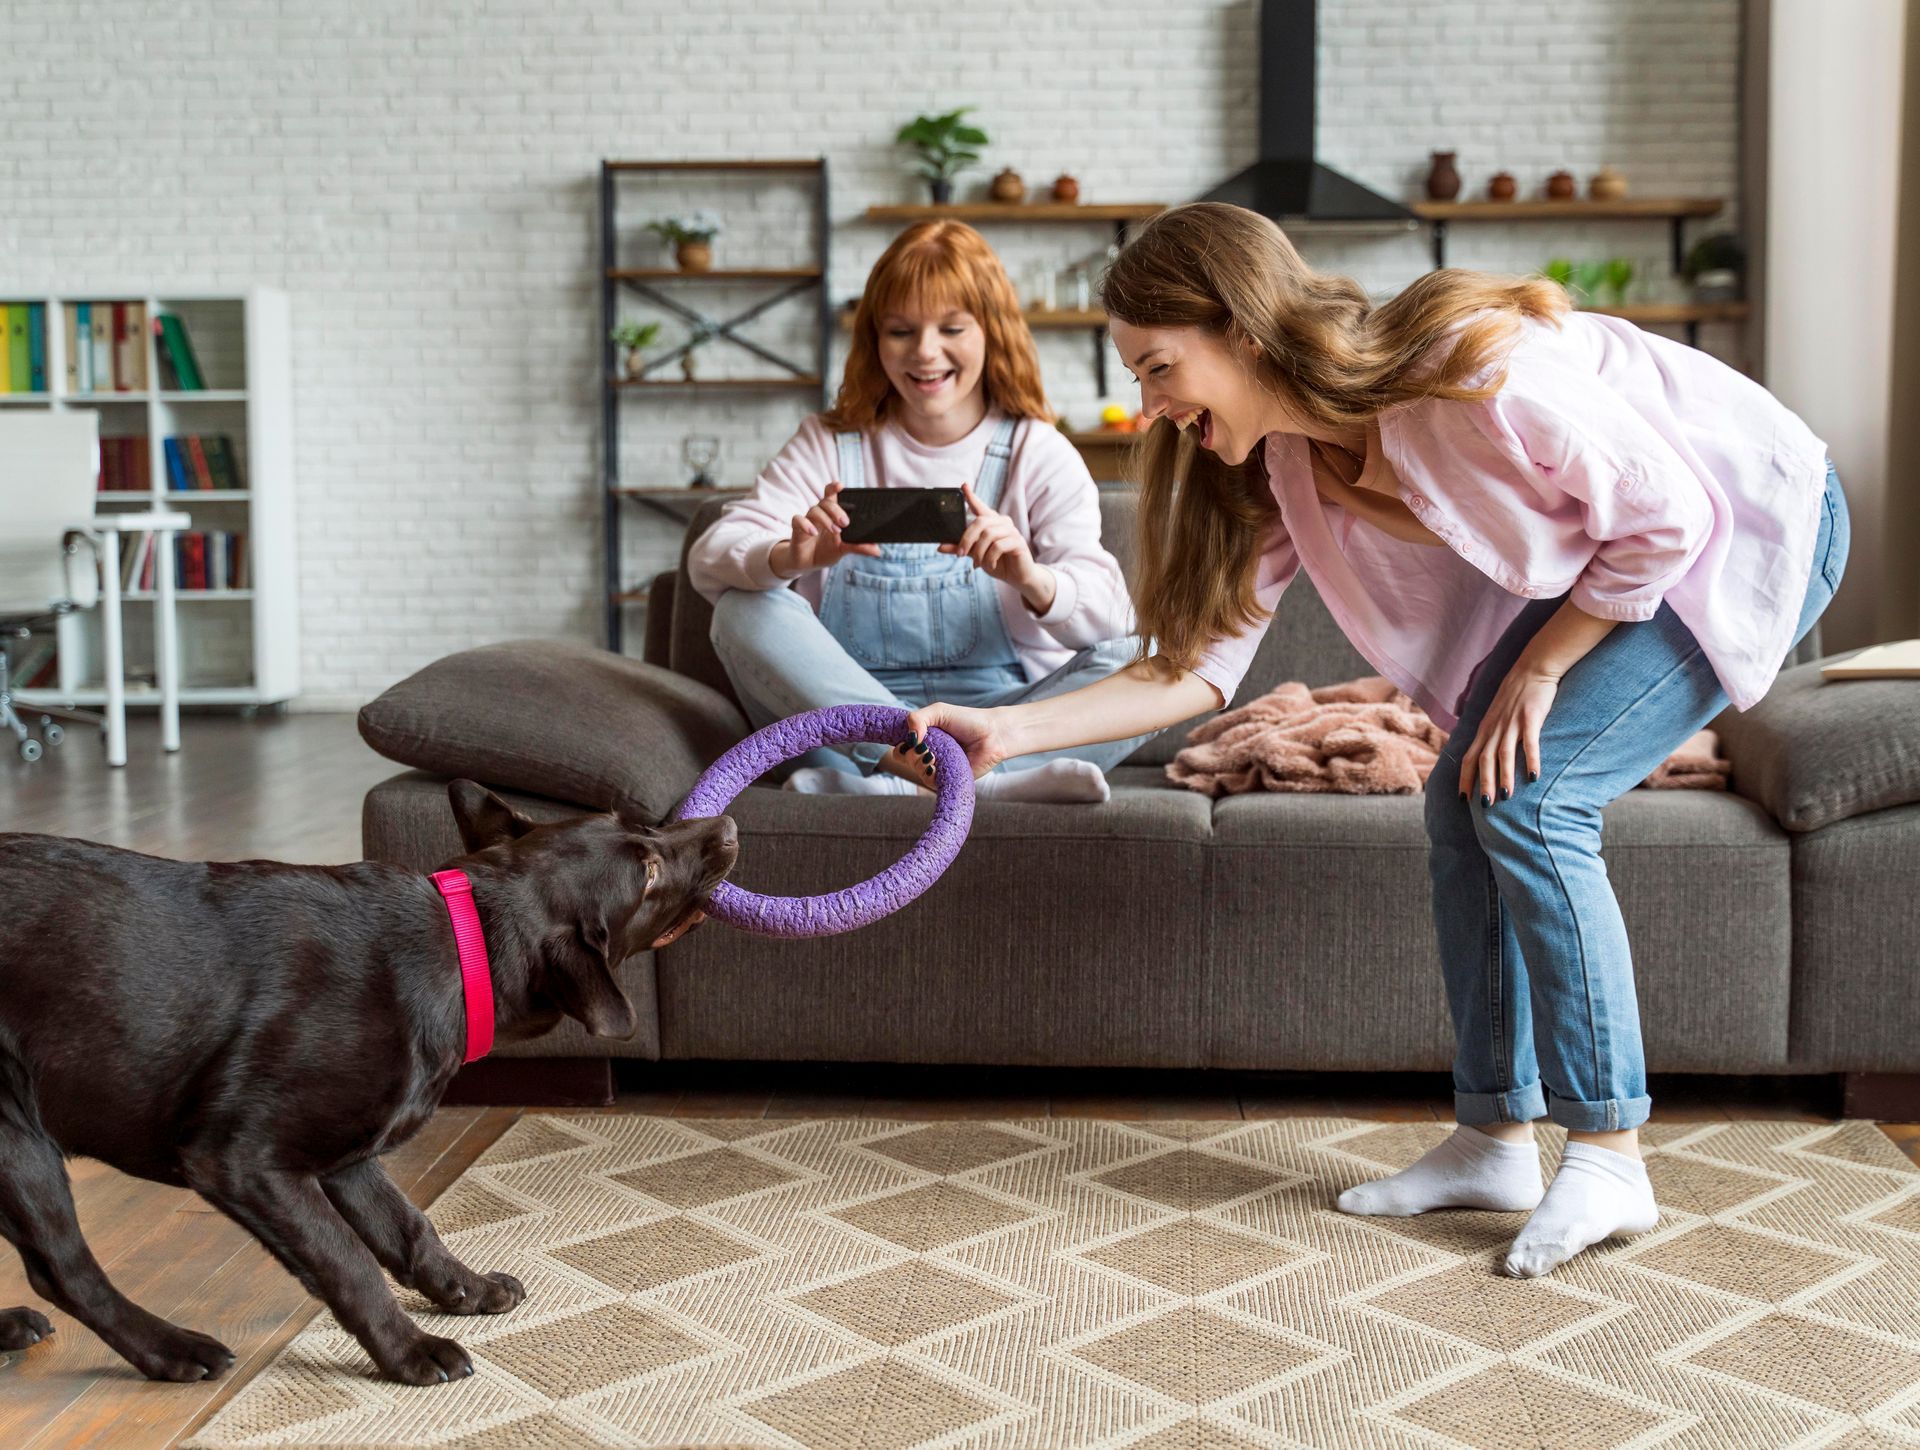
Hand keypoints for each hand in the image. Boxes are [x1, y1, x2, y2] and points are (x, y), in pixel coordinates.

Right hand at [769, 482, 882, 577]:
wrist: (807, 564)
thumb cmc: (825, 551)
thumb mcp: (843, 550)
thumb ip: (858, 547)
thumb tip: (877, 551)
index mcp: (831, 514)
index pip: (831, 494)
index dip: (834, 487)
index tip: (840, 485)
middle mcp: (819, 514)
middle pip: (825, 501)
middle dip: (836, 510)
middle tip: (845, 522)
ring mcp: (807, 521)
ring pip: (814, 510)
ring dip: (826, 519)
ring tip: (836, 532)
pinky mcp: (797, 530)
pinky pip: (798, 520)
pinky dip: (806, 524)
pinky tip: (814, 532)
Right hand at [895, 700, 1013, 780]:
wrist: (992, 735)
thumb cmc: (968, 721)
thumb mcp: (939, 711)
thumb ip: (917, 718)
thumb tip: (909, 738)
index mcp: (923, 737)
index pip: (899, 743)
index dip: (899, 742)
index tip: (909, 738)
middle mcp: (927, 752)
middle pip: (902, 757)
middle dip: (910, 751)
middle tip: (924, 746)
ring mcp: (935, 767)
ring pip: (915, 770)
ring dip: (922, 760)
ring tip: (936, 754)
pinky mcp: (945, 780)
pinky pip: (930, 781)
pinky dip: (932, 771)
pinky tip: (940, 764)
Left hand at [939, 482, 1052, 607]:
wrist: (1017, 577)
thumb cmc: (997, 562)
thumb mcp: (975, 555)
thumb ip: (960, 548)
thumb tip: (940, 546)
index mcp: (992, 522)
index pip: (980, 507)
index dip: (971, 496)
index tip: (963, 486)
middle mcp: (1002, 523)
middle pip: (980, 522)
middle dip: (967, 539)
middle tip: (960, 554)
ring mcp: (1012, 531)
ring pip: (989, 535)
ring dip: (979, 552)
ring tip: (977, 564)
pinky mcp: (1018, 542)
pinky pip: (999, 546)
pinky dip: (990, 558)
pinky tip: (990, 565)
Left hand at [1457, 656, 1561, 805]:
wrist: (1533, 667)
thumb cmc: (1517, 694)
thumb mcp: (1498, 714)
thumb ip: (1493, 734)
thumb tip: (1488, 756)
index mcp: (1485, 729)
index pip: (1468, 757)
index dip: (1464, 778)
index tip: (1463, 799)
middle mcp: (1494, 727)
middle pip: (1483, 760)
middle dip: (1483, 784)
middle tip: (1485, 807)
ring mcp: (1512, 722)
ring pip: (1503, 754)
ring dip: (1504, 776)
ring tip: (1506, 797)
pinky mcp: (1530, 717)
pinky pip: (1529, 742)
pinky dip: (1531, 759)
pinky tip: (1534, 776)